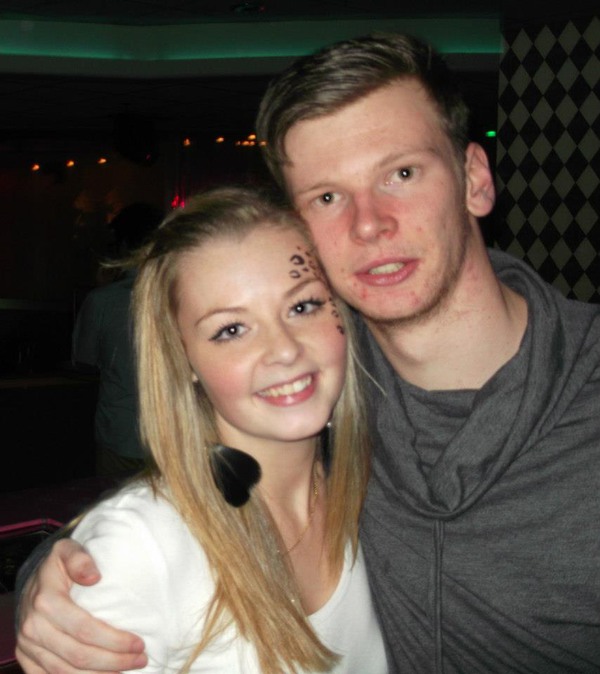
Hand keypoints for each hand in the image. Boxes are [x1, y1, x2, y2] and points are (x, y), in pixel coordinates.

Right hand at [16, 539, 147, 672]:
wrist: (32, 581)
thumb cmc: (57, 566)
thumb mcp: (67, 550)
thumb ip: (80, 558)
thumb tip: (93, 577)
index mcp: (46, 602)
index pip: (85, 629)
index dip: (114, 641)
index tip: (138, 643)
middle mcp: (33, 627)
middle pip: (78, 655)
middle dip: (113, 662)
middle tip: (140, 660)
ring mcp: (27, 646)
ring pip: (65, 672)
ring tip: (126, 670)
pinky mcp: (26, 658)